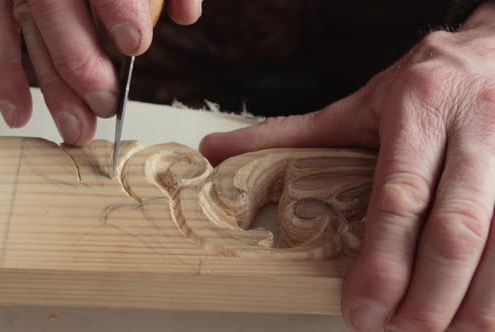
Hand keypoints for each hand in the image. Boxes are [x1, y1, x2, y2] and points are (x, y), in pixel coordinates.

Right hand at [0, 0, 201, 145]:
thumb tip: (186, 15)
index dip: (117, 10)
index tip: (135, 46)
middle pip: (55, 12)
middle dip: (81, 64)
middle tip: (107, 104)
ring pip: (28, 32)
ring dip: (51, 88)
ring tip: (77, 130)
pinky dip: (2, 74)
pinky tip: (20, 115)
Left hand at [200, 2, 494, 330]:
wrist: (491, 52)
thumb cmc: (422, 84)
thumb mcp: (356, 105)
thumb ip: (288, 135)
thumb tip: (216, 151)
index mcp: (418, 109)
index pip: (399, 195)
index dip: (383, 262)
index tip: (361, 310)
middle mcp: (475, 128)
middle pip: (457, 229)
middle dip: (429, 296)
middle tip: (396, 330)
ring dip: (472, 304)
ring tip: (436, 331)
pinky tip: (476, 312)